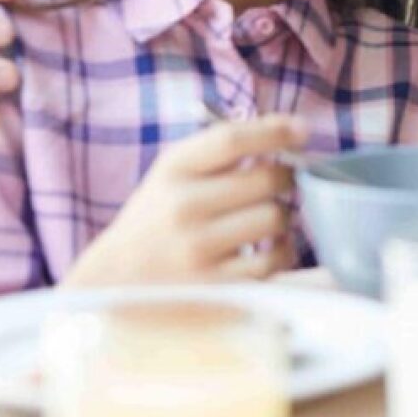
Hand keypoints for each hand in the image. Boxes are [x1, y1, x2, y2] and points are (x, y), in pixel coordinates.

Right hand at [64, 116, 306, 286]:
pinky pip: (274, 259)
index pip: (231, 139)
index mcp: (173, 169)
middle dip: (285, 177)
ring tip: (268, 217)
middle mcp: (182, 207)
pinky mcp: (215, 286)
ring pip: (276, 217)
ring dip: (283, 215)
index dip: (275, 130)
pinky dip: (282, 250)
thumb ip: (224, 149)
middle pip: (266, 178)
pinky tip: (270, 247)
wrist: (117, 280)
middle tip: (281, 183)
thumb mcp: (175, 173)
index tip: (301, 131)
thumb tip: (294, 130)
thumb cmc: (160, 216)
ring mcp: (197, 249)